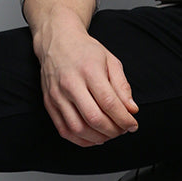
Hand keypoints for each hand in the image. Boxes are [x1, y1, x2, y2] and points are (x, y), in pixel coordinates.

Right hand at [33, 13, 138, 147]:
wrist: (57, 40)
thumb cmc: (86, 51)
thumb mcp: (111, 61)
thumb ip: (122, 86)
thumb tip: (132, 110)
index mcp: (89, 70)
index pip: (109, 103)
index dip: (124, 119)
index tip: (133, 125)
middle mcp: (70, 84)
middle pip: (94, 118)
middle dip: (113, 130)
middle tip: (122, 130)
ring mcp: (57, 95)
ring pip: (78, 128)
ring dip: (98, 137)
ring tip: (110, 134)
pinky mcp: (49, 103)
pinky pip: (64, 130)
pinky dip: (81, 140)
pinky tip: (94, 137)